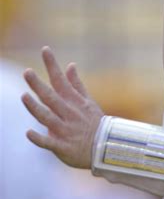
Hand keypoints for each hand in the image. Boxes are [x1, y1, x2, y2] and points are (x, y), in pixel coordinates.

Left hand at [22, 46, 103, 168]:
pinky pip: (49, 143)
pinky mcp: (62, 147)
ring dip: (36, 108)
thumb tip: (70, 65)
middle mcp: (69, 114)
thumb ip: (76, 84)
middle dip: (39, 85)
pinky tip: (28, 132)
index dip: (52, 65)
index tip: (45, 50)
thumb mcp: (88, 101)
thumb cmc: (94, 123)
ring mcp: (65, 130)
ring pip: (48, 118)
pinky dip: (39, 138)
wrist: (105, 149)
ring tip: (24, 96)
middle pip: (51, 97)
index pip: (60, 80)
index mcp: (74, 102)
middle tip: (27, 72)